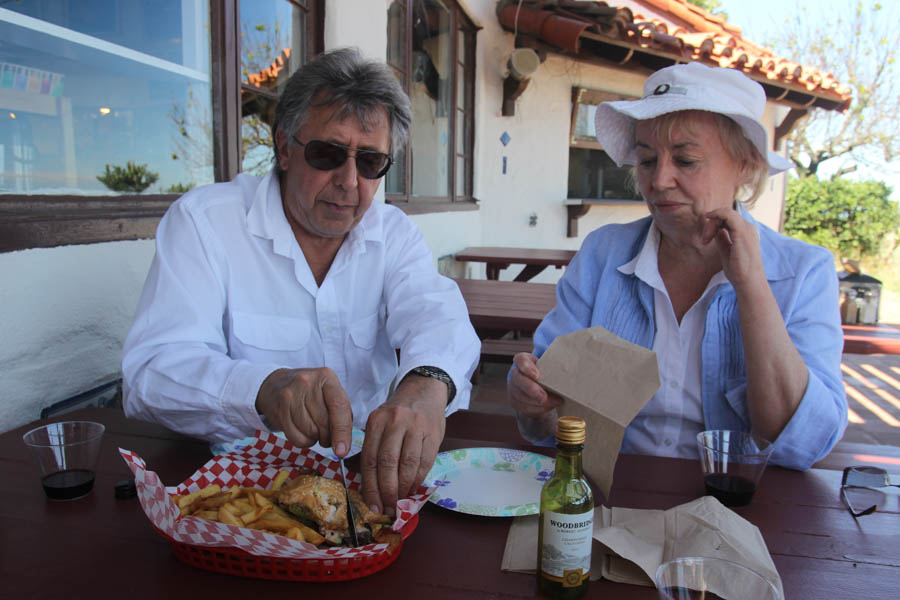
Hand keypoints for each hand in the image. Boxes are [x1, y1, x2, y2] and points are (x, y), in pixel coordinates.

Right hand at [255, 367, 353, 456]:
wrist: (277, 385)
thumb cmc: (311, 393)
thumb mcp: (329, 394)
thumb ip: (342, 413)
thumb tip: (343, 445)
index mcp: (326, 377)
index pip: (339, 406)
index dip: (342, 431)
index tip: (342, 450)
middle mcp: (307, 382)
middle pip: (324, 422)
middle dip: (328, 437)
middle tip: (327, 436)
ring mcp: (291, 394)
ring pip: (309, 432)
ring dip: (315, 438)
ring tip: (313, 429)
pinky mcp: (279, 408)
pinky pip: (295, 437)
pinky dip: (303, 441)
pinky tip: (302, 431)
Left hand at [360, 374, 446, 517]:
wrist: (424, 391)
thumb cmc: (399, 413)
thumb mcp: (381, 423)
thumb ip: (375, 448)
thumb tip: (372, 487)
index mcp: (376, 421)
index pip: (370, 459)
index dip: (370, 487)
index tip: (373, 505)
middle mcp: (394, 422)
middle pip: (387, 464)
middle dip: (387, 491)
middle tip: (388, 508)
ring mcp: (415, 427)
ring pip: (407, 465)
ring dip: (404, 488)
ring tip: (401, 501)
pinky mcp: (433, 433)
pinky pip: (424, 462)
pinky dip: (418, 480)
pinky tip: (413, 489)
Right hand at [508, 352, 561, 440]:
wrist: (541, 388)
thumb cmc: (549, 374)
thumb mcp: (551, 367)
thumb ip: (557, 367)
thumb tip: (576, 370)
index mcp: (524, 361)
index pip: (520, 360)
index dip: (527, 368)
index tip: (537, 375)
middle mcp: (516, 373)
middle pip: (518, 380)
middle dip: (531, 390)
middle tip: (543, 397)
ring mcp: (513, 388)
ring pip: (521, 396)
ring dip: (538, 402)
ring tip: (555, 402)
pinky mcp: (514, 401)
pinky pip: (524, 408)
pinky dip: (537, 409)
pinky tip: (548, 407)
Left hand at [700, 207, 765, 288]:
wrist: (749, 282)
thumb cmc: (739, 270)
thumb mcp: (727, 251)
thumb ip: (722, 239)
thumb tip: (715, 230)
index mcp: (746, 232)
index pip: (728, 219)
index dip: (714, 224)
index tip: (705, 239)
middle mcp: (748, 228)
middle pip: (726, 214)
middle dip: (711, 224)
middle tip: (705, 240)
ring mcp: (747, 229)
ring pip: (726, 213)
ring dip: (712, 223)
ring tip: (706, 239)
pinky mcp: (742, 233)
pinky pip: (728, 215)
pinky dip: (716, 216)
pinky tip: (708, 223)